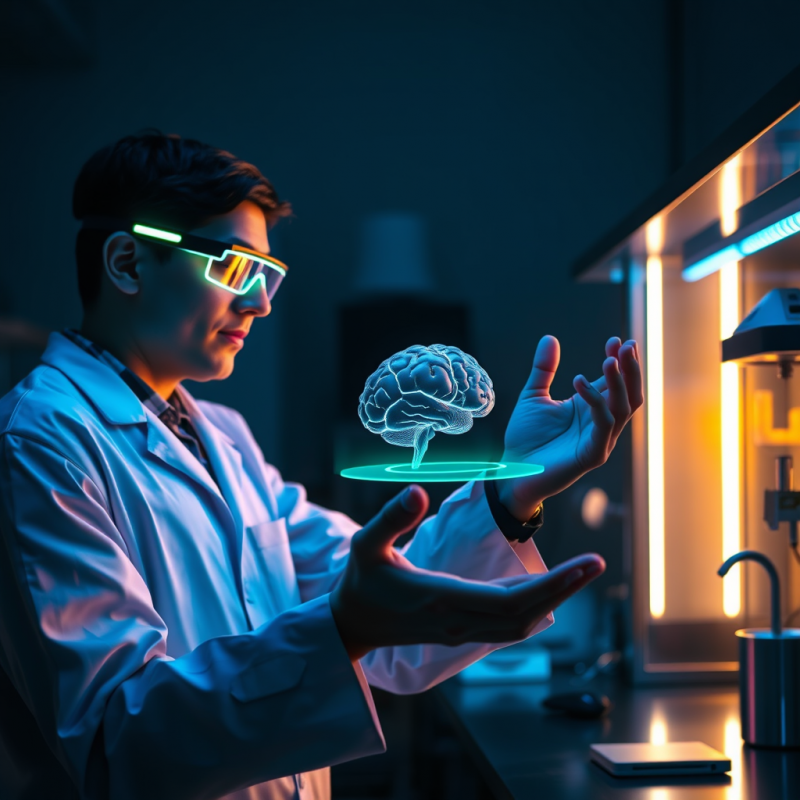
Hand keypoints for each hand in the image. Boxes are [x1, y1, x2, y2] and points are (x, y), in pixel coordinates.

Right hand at [330, 485, 604, 660]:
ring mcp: (461, 632)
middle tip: (596, 563)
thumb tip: (418, 490)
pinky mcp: (461, 633)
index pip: (509, 598)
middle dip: (564, 590)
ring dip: (553, 601)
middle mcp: (458, 621)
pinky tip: (548, 591)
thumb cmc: (360, 582)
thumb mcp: (365, 545)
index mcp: (441, 598)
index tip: (585, 563)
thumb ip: (391, 518)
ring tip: (580, 574)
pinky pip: (507, 626)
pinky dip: (533, 609)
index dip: (552, 583)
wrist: (350, 625)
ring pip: (519, 625)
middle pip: (525, 614)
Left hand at [498, 336, 642, 520]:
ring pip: (622, 408)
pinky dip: (596, 402)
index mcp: (591, 409)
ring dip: (618, 383)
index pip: (615, 382)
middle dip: (630, 369)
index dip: (619, 361)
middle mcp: (601, 424)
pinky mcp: (593, 455)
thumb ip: (544, 369)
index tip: (615, 340)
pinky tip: (579, 382)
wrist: (512, 469)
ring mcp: (600, 440)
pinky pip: (603, 425)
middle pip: (629, 394)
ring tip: (608, 360)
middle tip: (625, 345)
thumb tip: (549, 338)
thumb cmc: (525, 438)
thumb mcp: (533, 396)